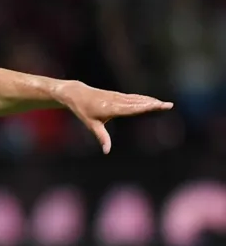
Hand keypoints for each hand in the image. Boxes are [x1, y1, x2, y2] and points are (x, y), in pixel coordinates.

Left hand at [52, 81, 172, 153]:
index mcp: (112, 108)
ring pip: (137, 99)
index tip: (159, 105)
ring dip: (151, 101)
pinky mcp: (117, 95)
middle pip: (138, 103)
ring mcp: (117, 96)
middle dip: (153, 104)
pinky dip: (143, 98)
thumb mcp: (92, 125)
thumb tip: (106, 151)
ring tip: (164, 104)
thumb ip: (102, 137)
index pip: (133, 108)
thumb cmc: (83, 111)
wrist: (77, 94)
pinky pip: (133, 97)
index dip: (147, 107)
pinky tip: (151, 100)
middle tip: (169, 105)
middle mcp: (117, 101)